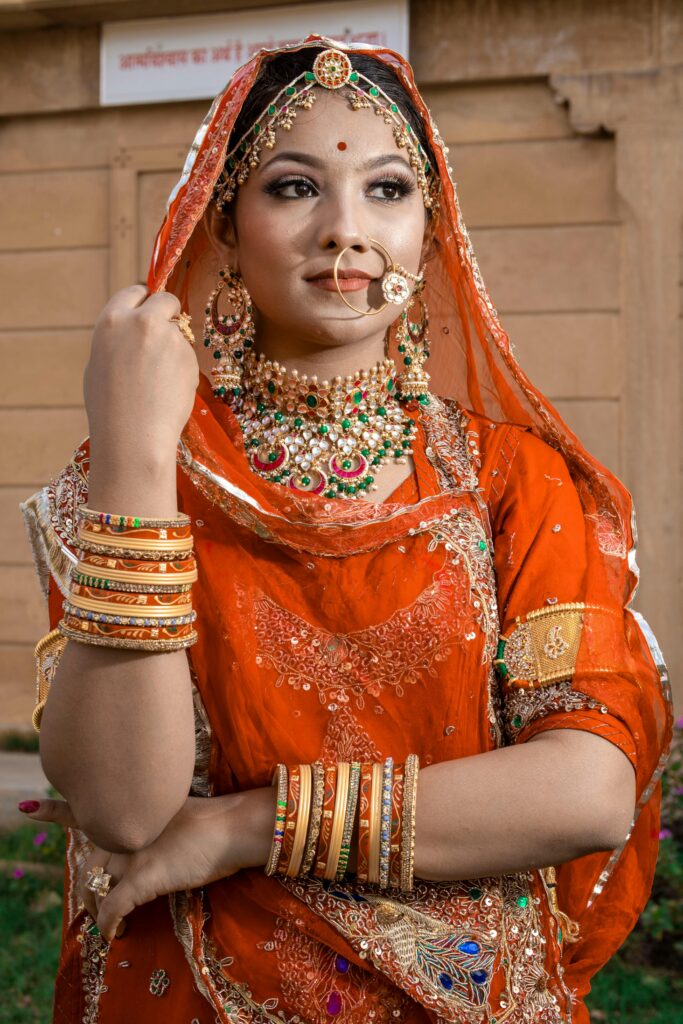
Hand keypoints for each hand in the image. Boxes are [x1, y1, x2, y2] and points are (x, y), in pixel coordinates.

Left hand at [20, 793, 251, 942]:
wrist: (234, 827)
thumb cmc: (213, 821)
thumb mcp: (175, 813)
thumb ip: (152, 825)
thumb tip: (143, 843)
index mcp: (131, 811)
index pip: (82, 809)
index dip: (52, 810)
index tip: (27, 808)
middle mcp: (125, 829)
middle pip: (89, 862)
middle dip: (88, 888)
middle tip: (96, 905)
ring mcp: (132, 853)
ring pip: (95, 886)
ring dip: (97, 910)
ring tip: (111, 923)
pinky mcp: (144, 877)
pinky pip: (113, 907)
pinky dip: (109, 924)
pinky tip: (116, 934)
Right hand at [85, 284, 198, 469]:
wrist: (133, 435)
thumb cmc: (108, 407)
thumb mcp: (99, 364)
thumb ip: (118, 340)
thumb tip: (131, 332)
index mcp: (112, 320)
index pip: (135, 292)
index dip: (144, 301)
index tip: (150, 308)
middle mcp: (142, 321)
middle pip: (165, 300)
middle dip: (168, 313)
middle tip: (166, 332)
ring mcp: (170, 338)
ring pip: (180, 333)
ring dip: (175, 348)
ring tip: (159, 382)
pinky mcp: (190, 357)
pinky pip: (189, 357)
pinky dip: (183, 369)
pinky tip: (170, 391)